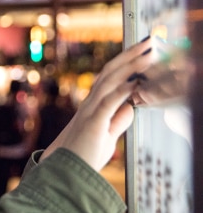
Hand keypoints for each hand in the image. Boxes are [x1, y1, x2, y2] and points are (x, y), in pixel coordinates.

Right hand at [40, 38, 153, 170]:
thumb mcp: (107, 136)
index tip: (142, 52)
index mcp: (93, 106)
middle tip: (147, 42)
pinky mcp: (93, 125)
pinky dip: (121, 92)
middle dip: (130, 56)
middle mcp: (90, 104)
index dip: (126, 63)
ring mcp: (90, 112)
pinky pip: (107, 104)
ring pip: (109, 82)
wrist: (64, 171)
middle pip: (110, 73)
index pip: (110, 78)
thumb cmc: (83, 155)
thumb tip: (131, 107)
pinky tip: (134, 83)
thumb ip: (118, 121)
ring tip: (147, 55)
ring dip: (130, 67)